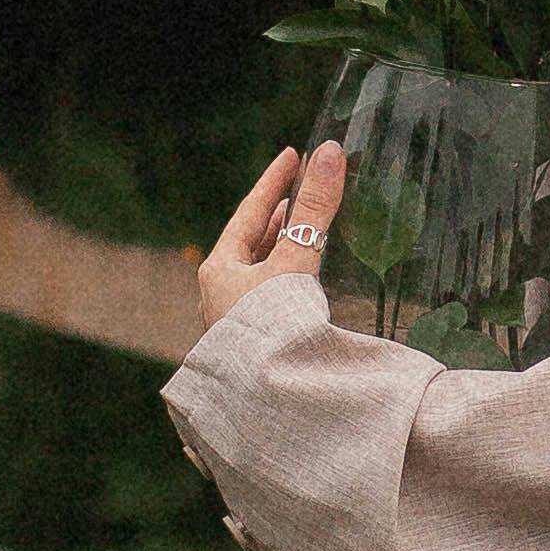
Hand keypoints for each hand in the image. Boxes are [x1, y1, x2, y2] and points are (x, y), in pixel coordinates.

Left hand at [202, 137, 347, 328]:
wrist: (262, 397)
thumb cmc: (271, 326)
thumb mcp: (293, 261)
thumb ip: (315, 211)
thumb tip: (330, 152)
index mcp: (219, 267)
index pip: (249, 211)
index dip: (274, 180)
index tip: (292, 154)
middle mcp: (221, 291)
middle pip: (252, 240)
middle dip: (279, 214)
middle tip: (300, 191)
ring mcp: (235, 317)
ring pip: (260, 269)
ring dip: (283, 246)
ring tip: (304, 229)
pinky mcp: (253, 339)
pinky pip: (269, 294)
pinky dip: (288, 275)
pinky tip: (302, 281)